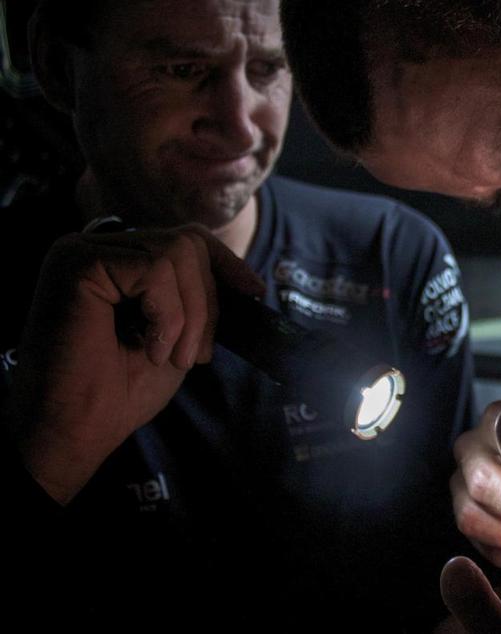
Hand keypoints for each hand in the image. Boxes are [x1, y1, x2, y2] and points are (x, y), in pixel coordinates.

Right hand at [9, 225, 263, 502]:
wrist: (77, 430)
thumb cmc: (120, 391)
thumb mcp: (178, 336)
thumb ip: (199, 300)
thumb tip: (248, 280)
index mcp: (119, 263)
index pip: (186, 239)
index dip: (226, 262)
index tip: (254, 292)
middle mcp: (98, 248)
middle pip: (187, 243)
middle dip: (207, 301)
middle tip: (193, 355)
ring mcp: (84, 250)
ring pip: (176, 252)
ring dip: (189, 314)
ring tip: (169, 356)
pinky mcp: (77, 262)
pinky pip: (154, 267)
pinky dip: (168, 313)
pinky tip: (150, 349)